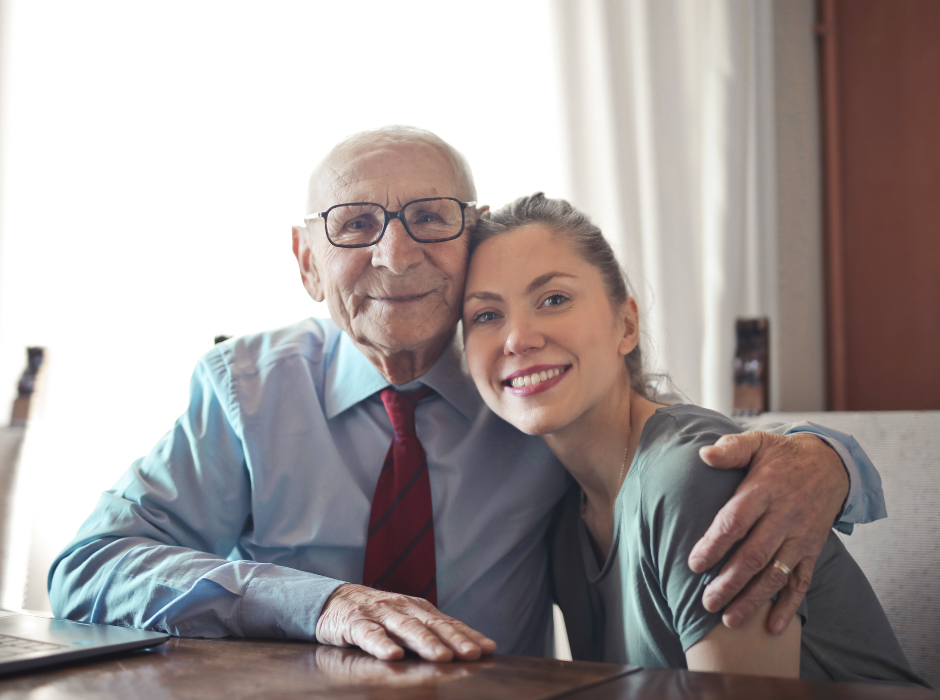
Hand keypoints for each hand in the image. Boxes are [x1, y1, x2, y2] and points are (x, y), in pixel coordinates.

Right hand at [315, 584, 496, 661]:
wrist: (334, 600)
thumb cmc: (378, 615)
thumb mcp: (407, 620)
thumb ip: (432, 632)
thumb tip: (471, 649)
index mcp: (419, 609)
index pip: (448, 623)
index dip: (468, 635)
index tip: (488, 649)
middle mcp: (403, 608)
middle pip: (432, 625)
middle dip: (454, 640)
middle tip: (472, 654)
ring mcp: (380, 614)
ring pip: (406, 628)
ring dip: (425, 642)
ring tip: (442, 656)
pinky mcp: (356, 623)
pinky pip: (369, 634)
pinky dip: (381, 644)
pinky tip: (392, 655)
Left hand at [689, 432, 848, 633]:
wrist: (831, 464)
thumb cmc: (782, 455)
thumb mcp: (758, 443)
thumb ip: (731, 449)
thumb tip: (704, 454)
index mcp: (765, 490)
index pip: (736, 521)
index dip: (715, 544)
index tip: (694, 564)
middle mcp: (785, 516)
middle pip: (755, 554)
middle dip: (730, 582)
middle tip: (707, 603)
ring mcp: (801, 536)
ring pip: (776, 573)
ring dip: (754, 600)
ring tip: (730, 621)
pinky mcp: (813, 549)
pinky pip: (802, 581)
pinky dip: (789, 605)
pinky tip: (774, 627)